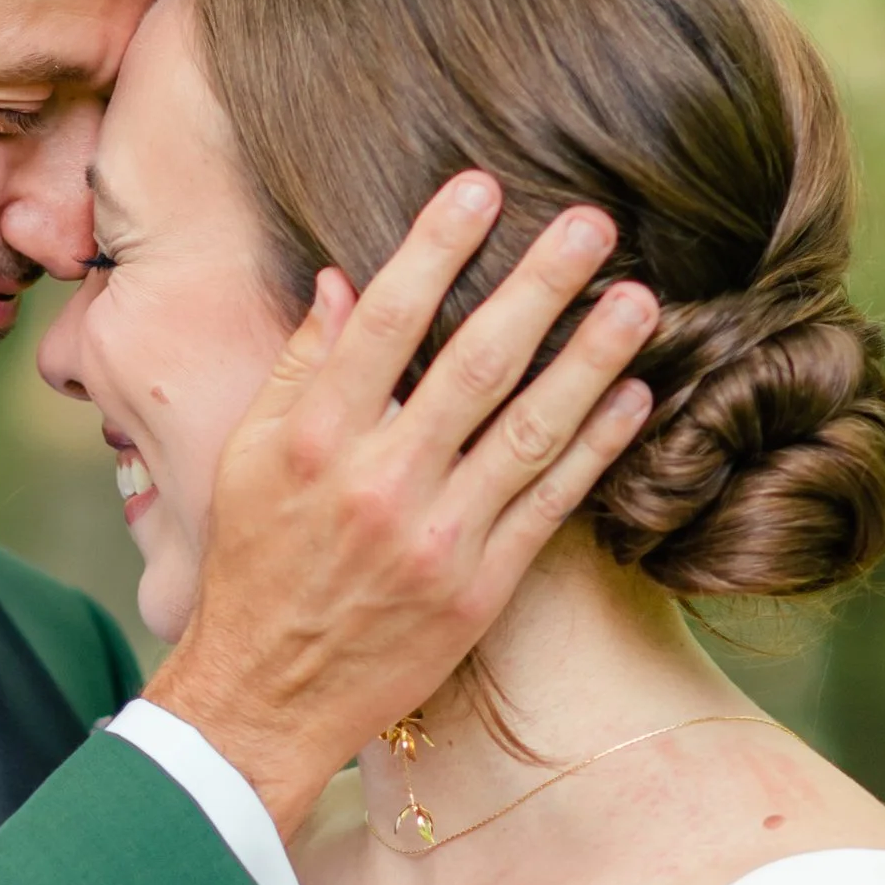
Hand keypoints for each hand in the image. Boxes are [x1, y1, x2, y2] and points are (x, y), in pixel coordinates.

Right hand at [144, 183, 657, 834]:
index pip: (384, 323)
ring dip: (589, 361)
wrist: (265, 697)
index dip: (435, 249)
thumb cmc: (253, 566)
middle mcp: (379, 485)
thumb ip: (297, 369)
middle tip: (593, 224)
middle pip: (473, 366)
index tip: (481, 187)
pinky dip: (593, 451)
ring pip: (527, 433)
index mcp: (317, 440)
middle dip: (537, 287)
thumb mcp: (246, 460)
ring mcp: (435, 541)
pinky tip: (633, 399)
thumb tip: (334, 282)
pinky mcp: (477, 591)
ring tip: (638, 301)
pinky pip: (547, 507)